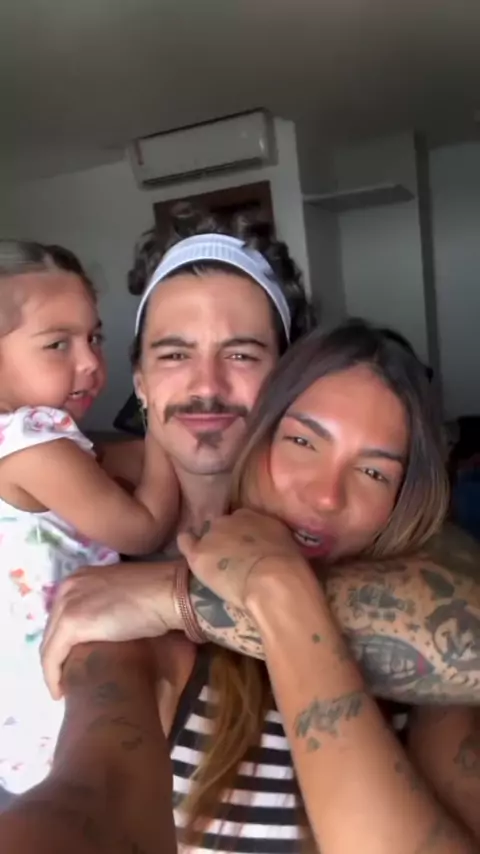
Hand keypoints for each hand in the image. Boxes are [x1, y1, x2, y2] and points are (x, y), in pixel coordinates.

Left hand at [41, 561, 181, 699]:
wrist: (167, 593)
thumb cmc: (156, 595)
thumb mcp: (122, 597)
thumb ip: (106, 607)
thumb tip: (105, 632)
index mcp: (80, 578)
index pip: (61, 615)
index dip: (63, 641)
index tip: (70, 662)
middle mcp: (68, 587)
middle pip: (52, 630)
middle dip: (56, 657)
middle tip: (65, 679)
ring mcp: (68, 604)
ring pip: (49, 645)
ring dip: (53, 669)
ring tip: (63, 688)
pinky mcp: (71, 624)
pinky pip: (52, 657)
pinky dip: (52, 677)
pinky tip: (60, 692)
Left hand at [177, 508, 305, 609]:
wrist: (273, 579)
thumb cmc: (288, 564)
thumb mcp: (284, 542)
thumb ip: (269, 537)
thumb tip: (265, 543)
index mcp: (252, 515)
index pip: (241, 520)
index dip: (242, 535)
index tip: (245, 547)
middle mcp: (229, 519)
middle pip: (221, 527)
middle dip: (225, 540)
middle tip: (233, 559)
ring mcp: (211, 535)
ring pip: (205, 538)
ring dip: (210, 548)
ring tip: (217, 566)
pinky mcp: (198, 553)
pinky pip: (185, 542)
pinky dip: (187, 545)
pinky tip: (190, 551)